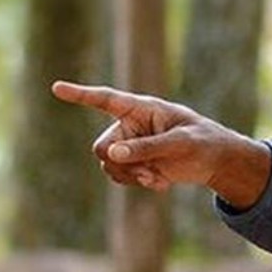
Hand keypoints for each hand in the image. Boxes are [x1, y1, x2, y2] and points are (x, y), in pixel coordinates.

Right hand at [50, 81, 271, 207]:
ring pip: (107, 164)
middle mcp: (130, 125)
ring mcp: (130, 145)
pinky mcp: (135, 163)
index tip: (56, 88)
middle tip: (149, 170)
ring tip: (157, 177)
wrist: (215, 161)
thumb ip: (147, 147)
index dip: (80, 95)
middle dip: (120, 162)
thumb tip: (112, 154)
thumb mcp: (180, 144)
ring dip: (130, 176)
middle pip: (101, 147)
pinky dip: (137, 183)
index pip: (105, 99)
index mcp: (141, 108)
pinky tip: (161, 183)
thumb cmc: (203, 142)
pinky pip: (119, 177)